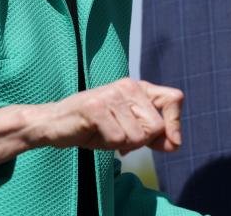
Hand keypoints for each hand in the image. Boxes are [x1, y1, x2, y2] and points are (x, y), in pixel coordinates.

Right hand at [35, 78, 183, 154]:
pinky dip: (107, 145)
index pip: (173, 98)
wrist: (54, 123)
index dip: (175, 123)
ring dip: (121, 144)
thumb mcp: (129, 131)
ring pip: (137, 136)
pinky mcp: (96, 108)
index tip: (171, 142)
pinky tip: (93, 134)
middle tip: (119, 136)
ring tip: (104, 133)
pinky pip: (118, 139)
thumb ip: (154, 135)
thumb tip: (176, 144)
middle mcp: (127, 86)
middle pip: (156, 126)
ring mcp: (111, 95)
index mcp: (138, 88)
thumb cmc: (94, 127)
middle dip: (140, 141)